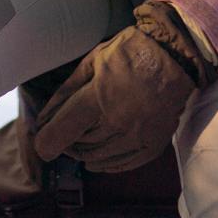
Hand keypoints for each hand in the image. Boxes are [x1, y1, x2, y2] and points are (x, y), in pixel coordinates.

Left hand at [33, 1, 217, 172]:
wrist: (176, 56)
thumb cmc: (129, 53)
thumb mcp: (91, 62)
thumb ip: (67, 92)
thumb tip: (46, 117)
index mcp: (98, 98)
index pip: (62, 131)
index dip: (46, 141)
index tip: (41, 143)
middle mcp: (117, 123)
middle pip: (79, 146)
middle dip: (65, 143)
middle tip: (63, 134)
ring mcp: (137, 137)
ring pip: (98, 158)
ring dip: (83, 153)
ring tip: (80, 143)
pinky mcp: (153, 145)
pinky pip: (123, 164)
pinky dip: (106, 164)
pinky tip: (97, 159)